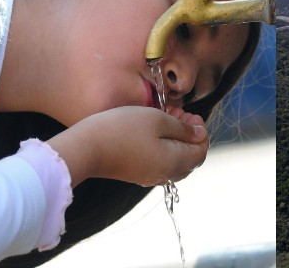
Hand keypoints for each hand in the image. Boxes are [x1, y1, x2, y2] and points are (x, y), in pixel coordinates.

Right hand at [47, 106, 208, 186]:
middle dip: (189, 134)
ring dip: (175, 138)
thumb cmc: (123, 129)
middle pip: (191, 156)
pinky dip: (163, 146)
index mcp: (177, 162)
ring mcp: (151, 176)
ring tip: (164, 118)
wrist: (86, 148)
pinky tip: (151, 130)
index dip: (201, 131)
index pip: (202, 150)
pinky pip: (160, 162)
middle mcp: (167, 174)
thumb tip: (200, 134)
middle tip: (177, 113)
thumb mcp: (158, 120)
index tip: (190, 114)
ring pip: (176, 159)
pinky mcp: (137, 173)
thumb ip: (183, 128)